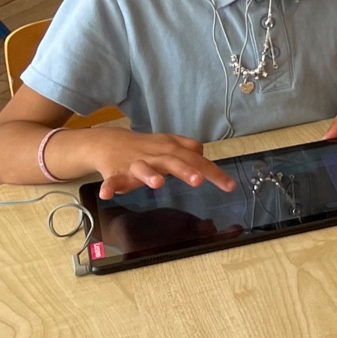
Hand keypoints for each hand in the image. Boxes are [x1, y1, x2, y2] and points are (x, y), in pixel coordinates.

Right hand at [76, 129, 236, 199]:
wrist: (110, 143)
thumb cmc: (146, 147)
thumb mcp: (170, 144)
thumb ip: (190, 149)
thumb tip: (205, 155)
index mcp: (171, 149)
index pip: (196, 160)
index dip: (213, 172)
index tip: (230, 186)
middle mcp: (155, 155)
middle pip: (173, 161)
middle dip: (186, 170)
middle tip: (199, 181)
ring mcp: (134, 164)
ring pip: (142, 168)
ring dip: (149, 175)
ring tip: (157, 183)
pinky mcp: (116, 173)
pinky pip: (112, 181)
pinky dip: (109, 187)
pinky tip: (107, 195)